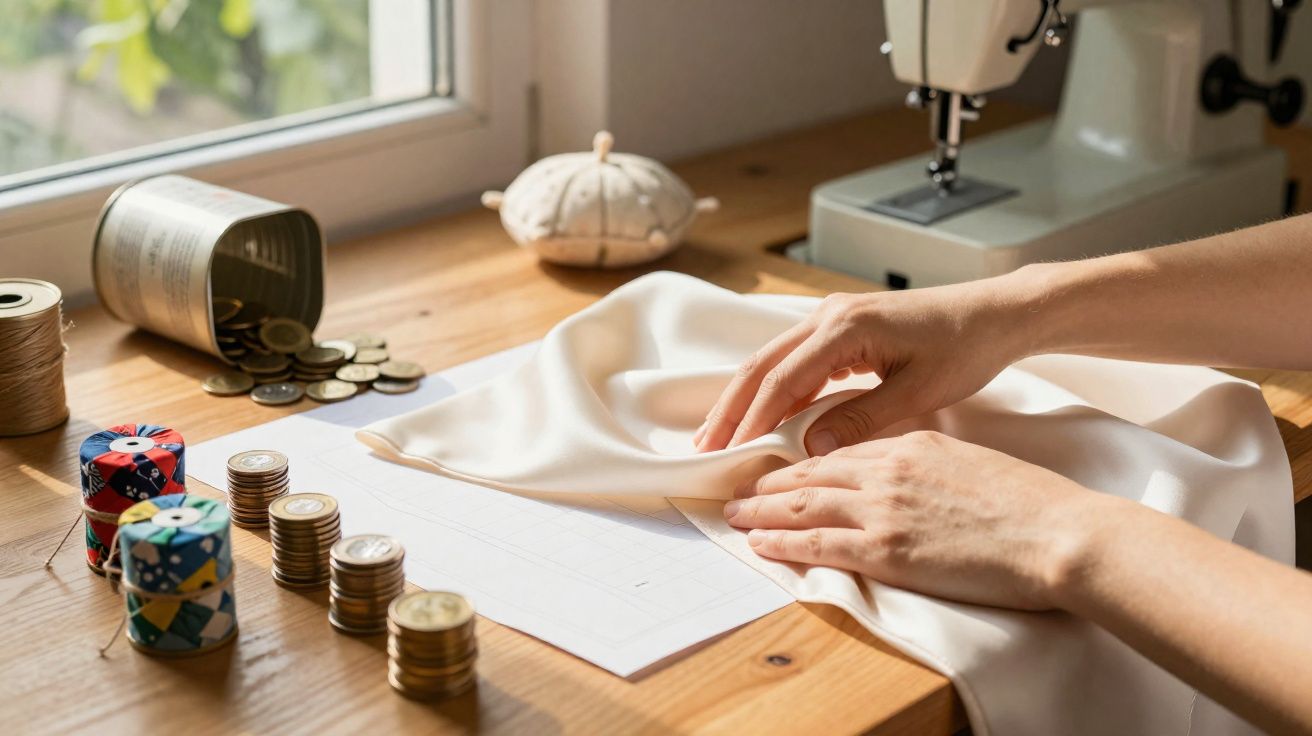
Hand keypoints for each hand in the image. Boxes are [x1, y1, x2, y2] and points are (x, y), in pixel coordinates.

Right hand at [694, 280, 1033, 455]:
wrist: (993, 314)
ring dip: (744, 398)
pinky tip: (760, 417)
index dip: (753, 418)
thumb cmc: (964, 348)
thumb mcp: (917, 392)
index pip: (783, 378)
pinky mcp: (840, 330)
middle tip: (704, 447)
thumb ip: (862, 419)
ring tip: (719, 435)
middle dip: (731, 407)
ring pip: (772, 361)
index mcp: (846, 327)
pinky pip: (795, 361)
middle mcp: (829, 316)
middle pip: (762, 364)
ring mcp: (832, 318)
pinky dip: (772, 391)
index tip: (731, 454)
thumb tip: (812, 449)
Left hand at [723, 431, 1106, 610]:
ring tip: (734, 513)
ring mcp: (882, 508)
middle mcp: (887, 470)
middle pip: (810, 472)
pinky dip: (780, 541)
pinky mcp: (885, 548)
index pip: (841, 451)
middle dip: (769, 481)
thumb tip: (904, 477)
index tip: (781, 469)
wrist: (1056, 532)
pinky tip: (758, 541)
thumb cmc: (1027, 504)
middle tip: (738, 486)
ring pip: (802, 504)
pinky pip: (816, 542)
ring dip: (761, 509)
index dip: (804, 461)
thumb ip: (924, 464)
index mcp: (910, 445)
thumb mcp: (968, 462)